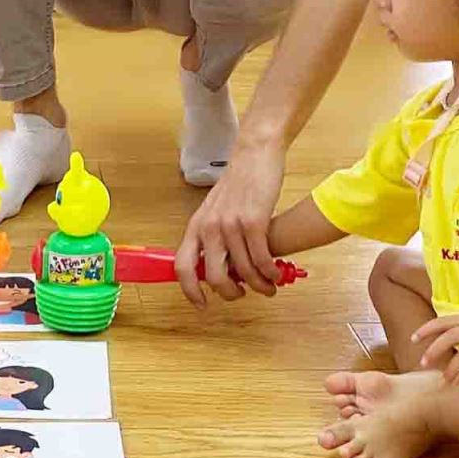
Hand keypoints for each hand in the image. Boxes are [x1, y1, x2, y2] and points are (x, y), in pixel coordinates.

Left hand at [175, 138, 285, 305]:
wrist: (254, 153)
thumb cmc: (239, 183)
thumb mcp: (216, 210)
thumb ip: (213, 236)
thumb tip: (220, 267)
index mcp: (196, 226)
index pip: (183, 266)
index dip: (190, 290)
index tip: (202, 304)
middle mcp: (209, 227)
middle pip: (214, 277)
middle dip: (231, 294)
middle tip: (243, 295)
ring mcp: (230, 225)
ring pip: (243, 271)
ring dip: (258, 285)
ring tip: (268, 287)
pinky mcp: (253, 221)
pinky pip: (261, 259)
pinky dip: (270, 272)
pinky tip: (275, 274)